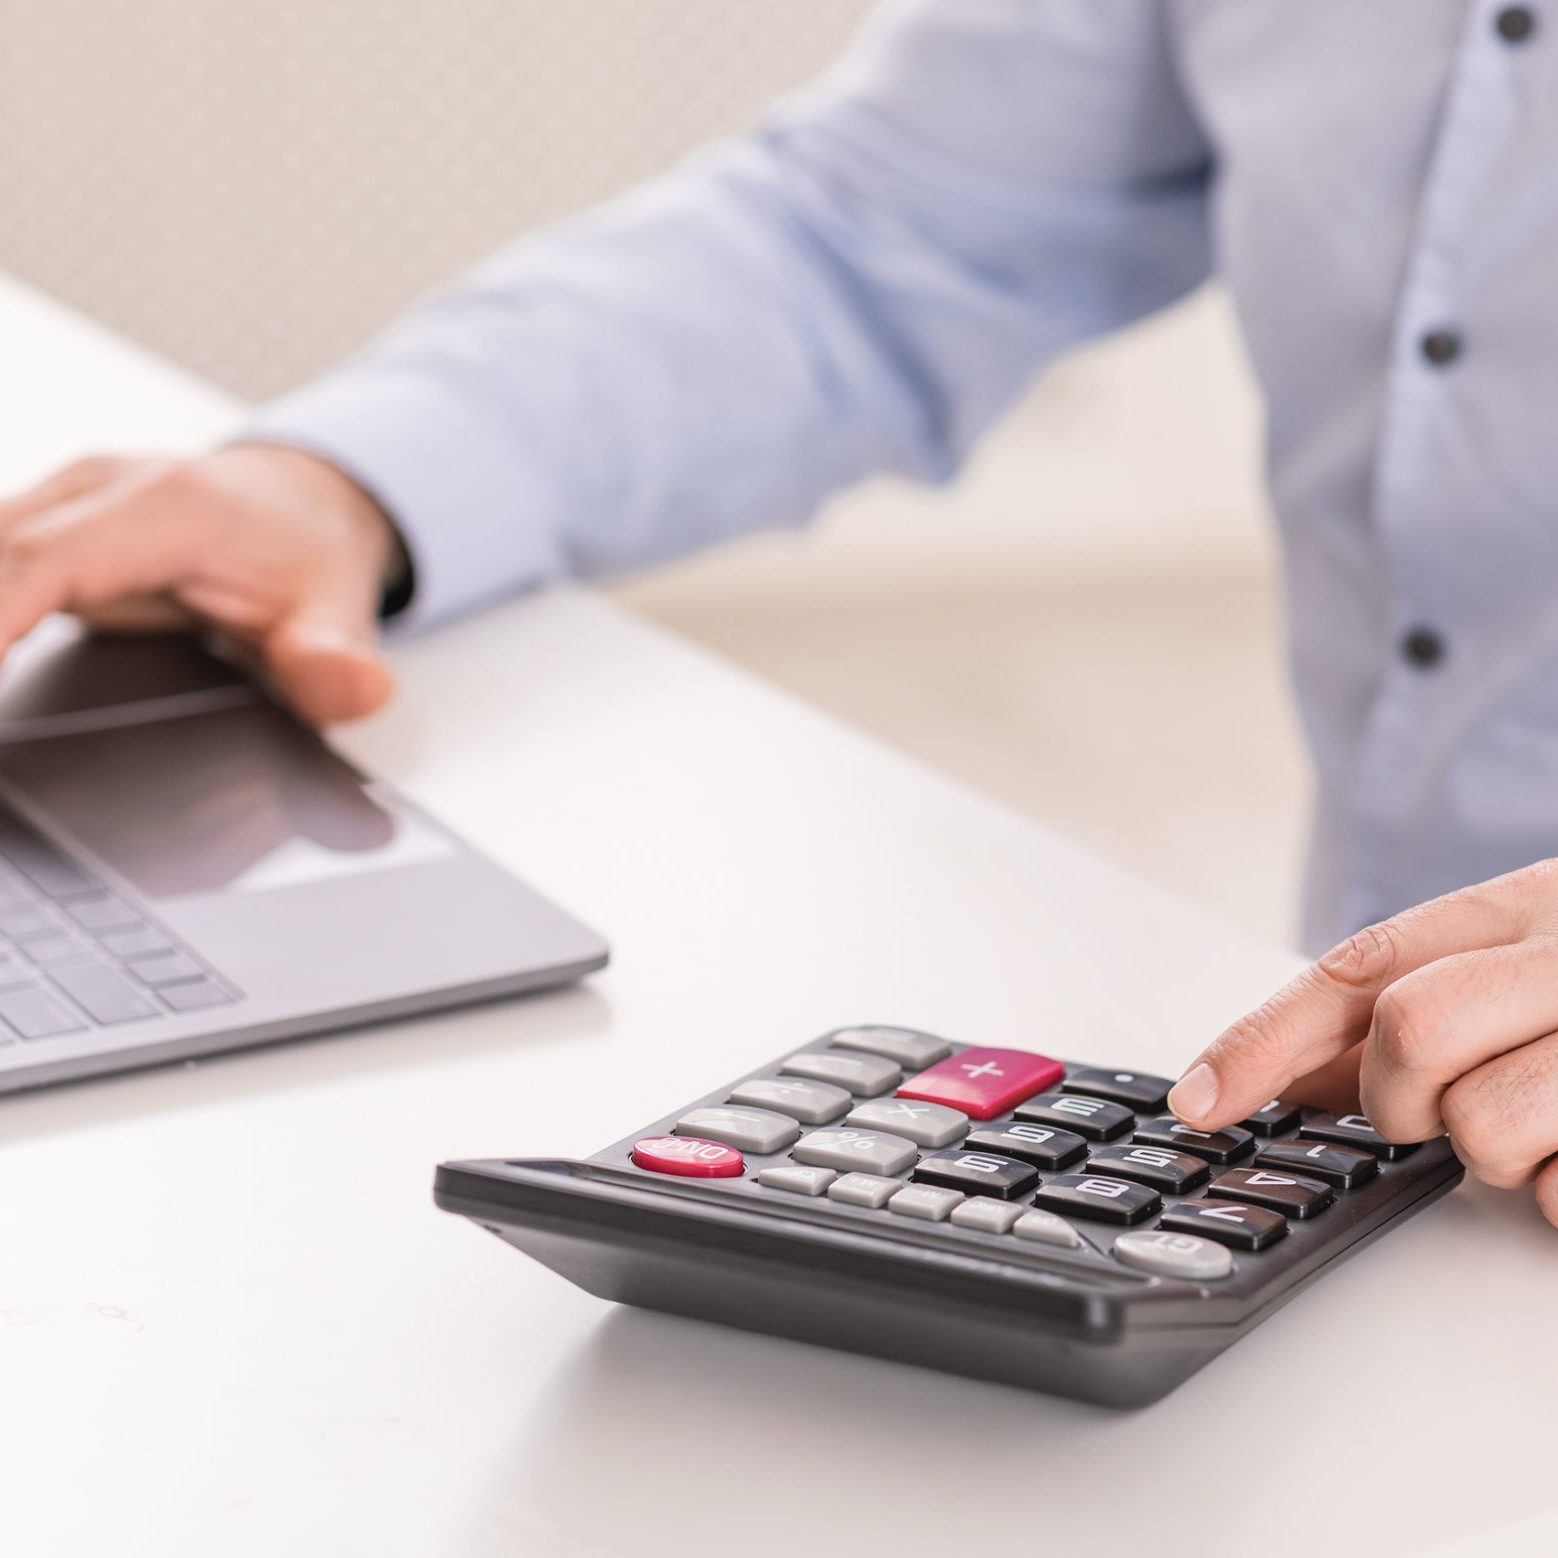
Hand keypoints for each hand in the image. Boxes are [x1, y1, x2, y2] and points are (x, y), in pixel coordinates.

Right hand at [0, 445, 406, 722]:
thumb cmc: (311, 555)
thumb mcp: (340, 615)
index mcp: (168, 509)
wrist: (308, 504)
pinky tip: (0, 674)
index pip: (44, 562)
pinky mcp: (47, 524)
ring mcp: (64, 501)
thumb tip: (357, 689)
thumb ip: (336, 659)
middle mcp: (100, 490)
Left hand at [1167, 861, 1557, 1227]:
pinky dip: (1556, 1194)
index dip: (1263, 1039)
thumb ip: (1397, 1014)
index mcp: (1518, 908)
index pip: (1358, 968)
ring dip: (1495, 1151)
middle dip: (1400, 1099)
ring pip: (1481, 1125)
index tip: (1198, 1100)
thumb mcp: (1511, 966)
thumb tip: (1278, 1077)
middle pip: (1410, 1032)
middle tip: (1442, 1111)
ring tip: (1544, 1120)